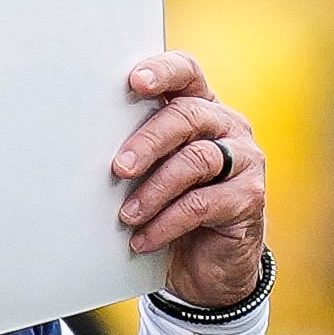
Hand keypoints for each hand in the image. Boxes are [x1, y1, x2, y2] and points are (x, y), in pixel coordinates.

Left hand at [110, 53, 267, 308]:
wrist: (208, 263)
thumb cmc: (170, 206)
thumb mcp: (151, 172)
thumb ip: (135, 150)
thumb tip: (83, 146)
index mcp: (201, 108)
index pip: (187, 73)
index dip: (163, 71)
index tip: (135, 82)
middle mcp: (228, 127)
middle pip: (188, 116)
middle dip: (149, 141)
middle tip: (119, 168)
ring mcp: (244, 160)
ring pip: (197, 160)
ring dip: (154, 188)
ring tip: (126, 214)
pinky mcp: (249, 197)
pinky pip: (203, 204)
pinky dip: (167, 222)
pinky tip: (143, 238)